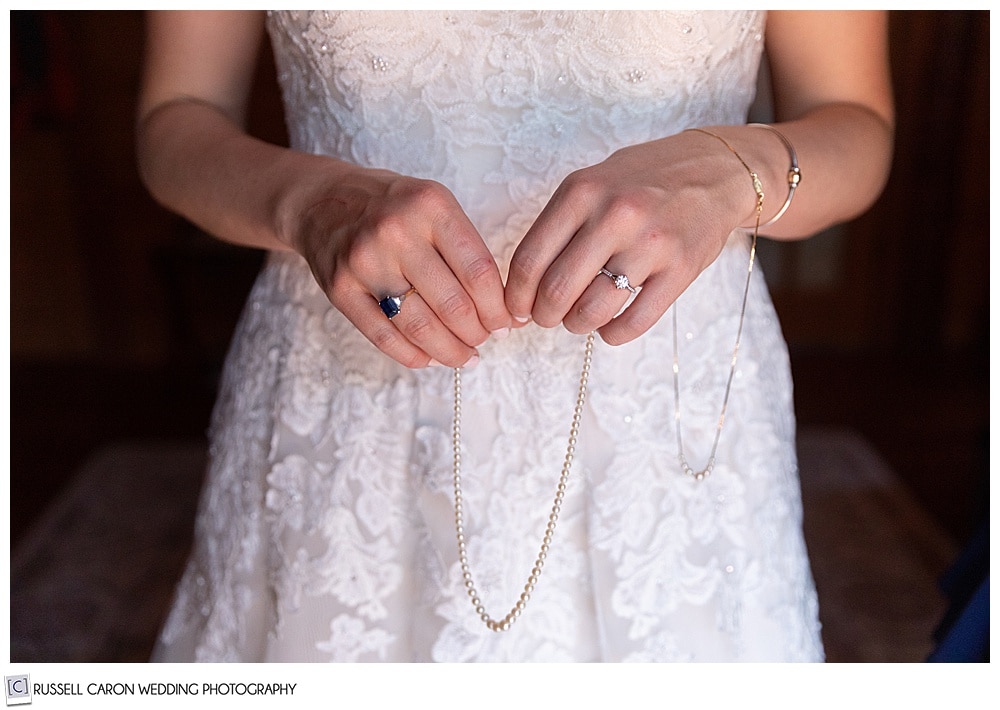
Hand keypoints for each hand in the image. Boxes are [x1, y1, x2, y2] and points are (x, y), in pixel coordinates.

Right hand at [289, 163, 512, 367]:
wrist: (322, 201)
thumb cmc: (392, 208)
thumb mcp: (434, 206)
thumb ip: (467, 251)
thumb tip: (504, 311)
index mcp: (430, 207)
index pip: (478, 272)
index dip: (498, 308)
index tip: (506, 323)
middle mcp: (396, 232)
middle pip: (453, 305)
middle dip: (477, 333)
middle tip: (485, 340)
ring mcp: (365, 262)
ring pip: (420, 327)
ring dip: (450, 351)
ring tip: (464, 356)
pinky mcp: (341, 290)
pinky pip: (384, 337)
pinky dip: (413, 355)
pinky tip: (430, 358)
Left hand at [504, 129, 758, 345]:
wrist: (714, 171)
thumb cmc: (643, 180)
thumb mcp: (592, 182)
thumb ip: (558, 226)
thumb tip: (523, 286)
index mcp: (581, 191)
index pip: (530, 259)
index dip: (517, 296)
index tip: (517, 310)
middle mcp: (614, 215)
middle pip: (556, 290)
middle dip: (544, 315)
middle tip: (548, 318)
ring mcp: (651, 243)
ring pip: (592, 310)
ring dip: (577, 325)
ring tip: (580, 320)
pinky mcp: (681, 269)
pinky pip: (635, 321)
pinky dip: (614, 334)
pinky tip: (610, 327)